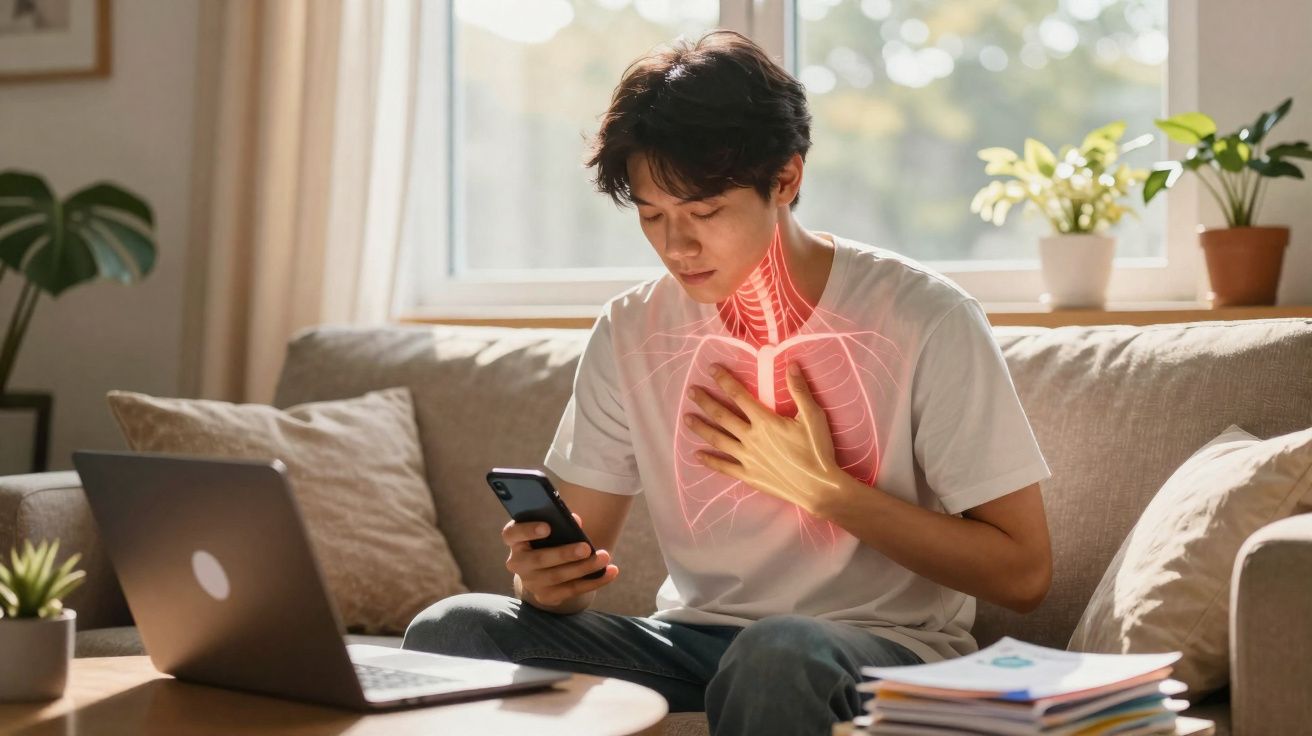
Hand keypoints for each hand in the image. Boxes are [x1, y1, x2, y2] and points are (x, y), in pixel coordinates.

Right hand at [502, 513, 618, 607]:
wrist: (544, 568)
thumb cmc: (549, 539)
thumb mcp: (551, 527)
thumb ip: (560, 522)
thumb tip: (576, 521)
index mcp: (516, 540)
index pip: (511, 534)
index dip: (528, 531)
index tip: (547, 527)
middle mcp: (518, 563)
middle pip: (538, 560)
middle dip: (564, 554)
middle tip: (586, 548)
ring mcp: (530, 582)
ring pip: (557, 577)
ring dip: (584, 568)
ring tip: (604, 557)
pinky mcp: (546, 596)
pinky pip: (571, 590)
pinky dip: (594, 581)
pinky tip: (611, 572)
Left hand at [684, 361, 847, 517]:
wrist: (819, 487)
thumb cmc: (817, 451)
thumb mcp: (813, 417)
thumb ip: (799, 390)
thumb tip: (792, 364)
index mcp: (764, 421)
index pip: (738, 395)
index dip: (724, 380)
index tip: (711, 369)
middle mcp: (750, 437)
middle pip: (722, 415)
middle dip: (705, 401)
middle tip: (691, 391)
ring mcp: (747, 458)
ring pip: (718, 439)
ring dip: (701, 427)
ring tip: (686, 418)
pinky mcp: (748, 476)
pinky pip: (724, 467)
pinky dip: (710, 460)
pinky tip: (697, 455)